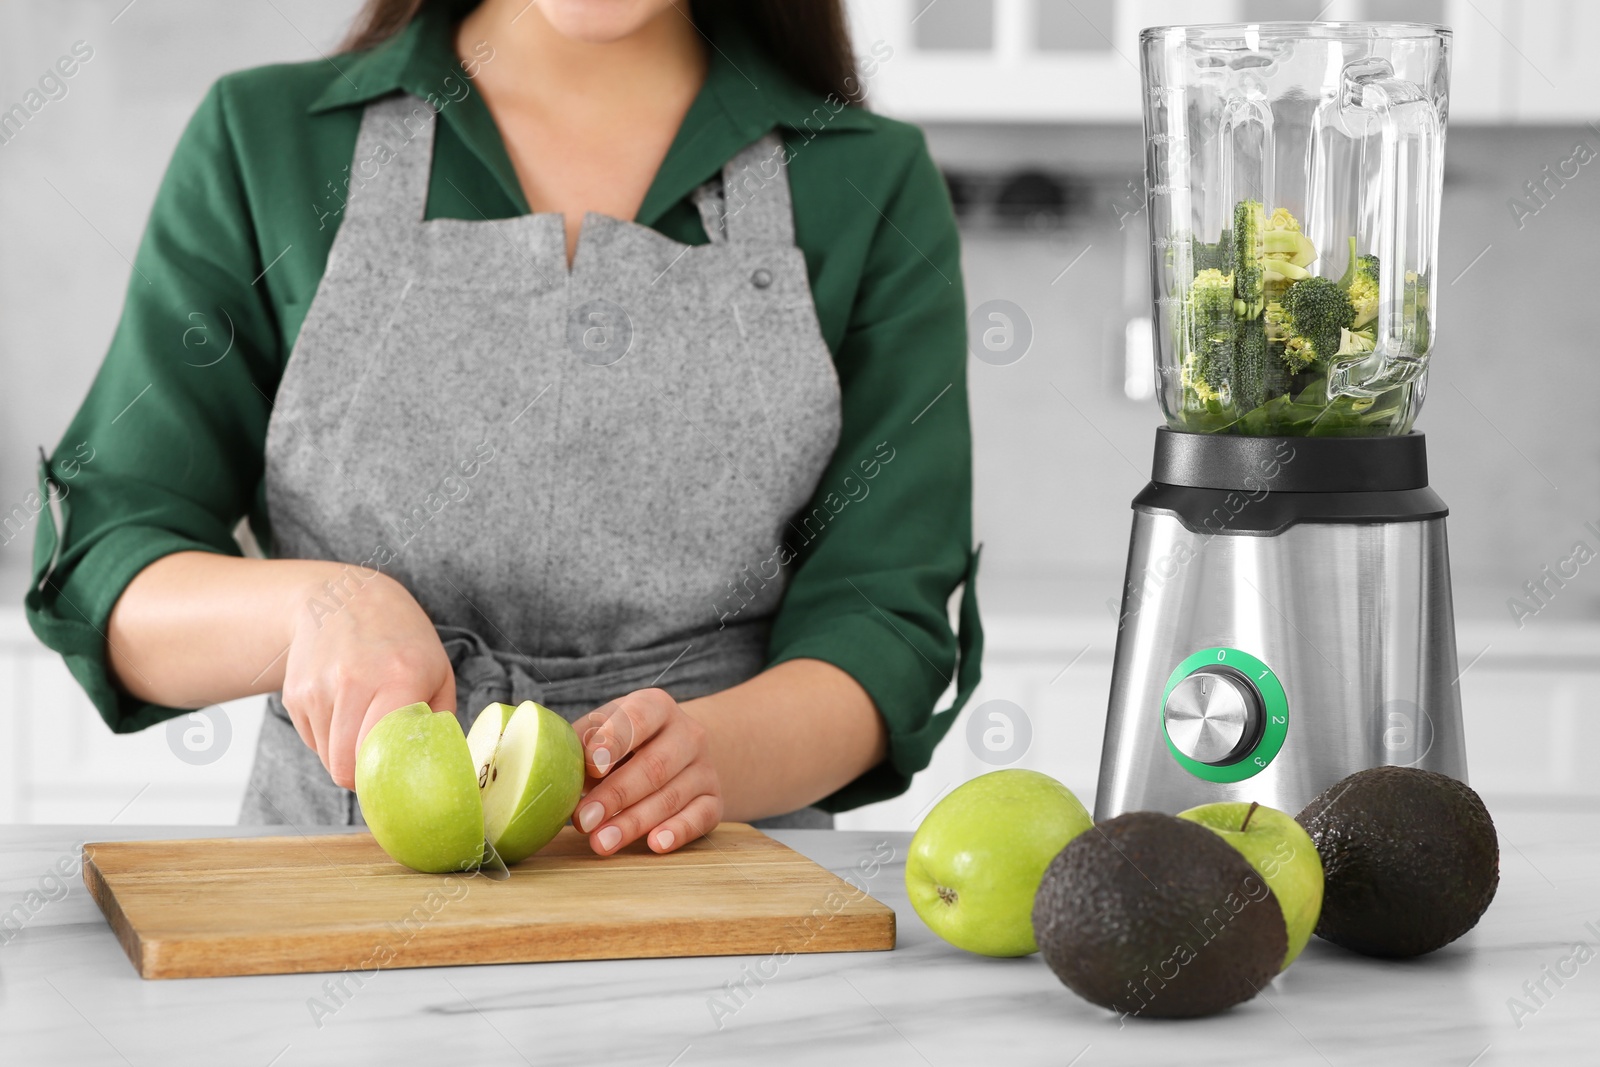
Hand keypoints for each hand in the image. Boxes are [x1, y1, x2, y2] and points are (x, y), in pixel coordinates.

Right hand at [280, 566, 454, 790]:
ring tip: (365, 723)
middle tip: (383, 762)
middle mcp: (353, 681)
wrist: (344, 597)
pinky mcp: (295, 694)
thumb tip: (435, 768)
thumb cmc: (400, 639)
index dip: (386, 778)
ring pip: (327, 758)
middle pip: (345, 766)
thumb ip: (440, 723)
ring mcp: (317, 687)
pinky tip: (344, 709)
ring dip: (347, 755)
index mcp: (398, 677)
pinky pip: (313, 741)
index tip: (397, 780)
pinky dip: (329, 739)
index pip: (380, 753)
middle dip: (364, 775)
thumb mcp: (438, 672)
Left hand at [570, 689, 722, 855]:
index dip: (615, 741)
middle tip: (582, 820)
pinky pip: (701, 817)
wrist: (676, 752)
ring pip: (672, 796)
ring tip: (601, 842)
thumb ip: (582, 743)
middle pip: (654, 766)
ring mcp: (705, 768)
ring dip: (634, 822)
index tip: (592, 766)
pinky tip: (655, 843)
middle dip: (615, 796)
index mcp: (656, 706)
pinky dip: (678, 831)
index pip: (639, 718)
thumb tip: (554, 766)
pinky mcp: (714, 799)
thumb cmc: (624, 742)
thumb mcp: (603, 729)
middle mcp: (688, 734)